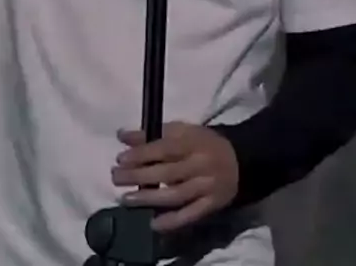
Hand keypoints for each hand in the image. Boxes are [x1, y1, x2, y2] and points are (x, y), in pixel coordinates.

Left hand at [112, 122, 238, 232]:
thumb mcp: (182, 131)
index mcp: (193, 141)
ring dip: (149, 199)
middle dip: (138, 176)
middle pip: (167, 172)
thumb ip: (152, 133)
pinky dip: (171, 221)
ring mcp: (206, 186)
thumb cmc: (203, 143)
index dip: (141, 154)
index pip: (164, 148)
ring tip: (126, 199)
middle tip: (116, 178)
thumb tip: (122, 136)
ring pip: (176, 195)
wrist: (239, 161)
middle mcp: (200, 164)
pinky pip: (190, 215)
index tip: (120, 159)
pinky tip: (153, 224)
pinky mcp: (211, 205)